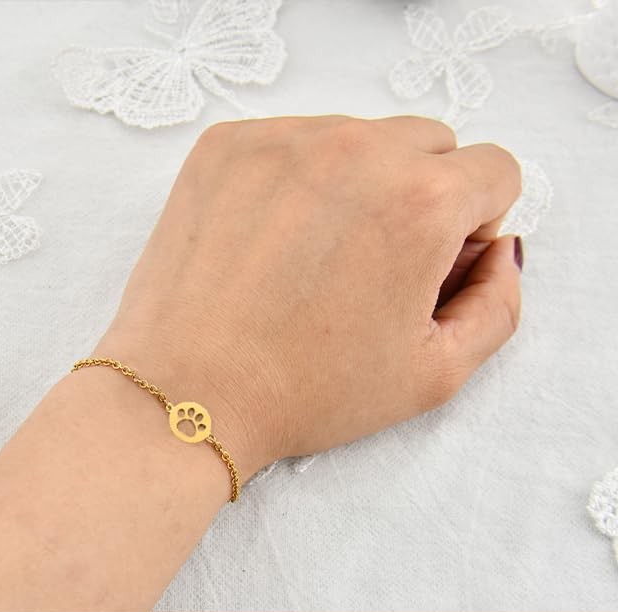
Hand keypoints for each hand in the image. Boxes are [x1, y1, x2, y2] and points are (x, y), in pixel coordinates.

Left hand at [98, 115, 522, 479]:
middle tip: (371, 268)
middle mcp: (356, 151)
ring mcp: (283, 140)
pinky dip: (294, 182)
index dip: (469, 227)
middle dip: (418, 199)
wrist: (188, 396)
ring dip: (354, 186)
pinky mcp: (226, 146)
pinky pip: (291, 142)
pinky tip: (270, 245)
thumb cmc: (305, 394)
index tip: (428, 268)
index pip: (492, 172)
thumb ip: (498, 304)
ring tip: (311, 263)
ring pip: (357, 138)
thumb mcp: (434, 374)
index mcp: (422, 202)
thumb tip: (498, 252)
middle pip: (427, 145)